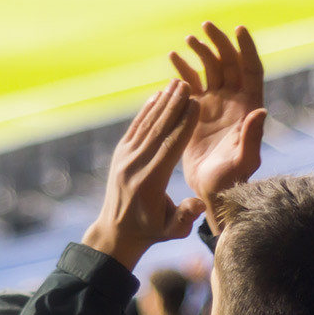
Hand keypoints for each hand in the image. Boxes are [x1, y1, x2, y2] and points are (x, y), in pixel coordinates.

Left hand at [83, 79, 205, 269]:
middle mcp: (135, 165)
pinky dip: (146, 110)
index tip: (195, 104)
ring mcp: (125, 157)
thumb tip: (197, 204)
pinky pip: (136, 127)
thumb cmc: (151, 231)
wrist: (116, 231)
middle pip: (158, 130)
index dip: (183, 124)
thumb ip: (185, 218)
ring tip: (175, 83)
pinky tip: (157, 95)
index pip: (169, 147)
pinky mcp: (120, 153)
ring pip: (146, 124)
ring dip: (161, 102)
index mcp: (150, 181)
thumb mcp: (172, 231)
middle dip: (173, 105)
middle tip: (186, 84)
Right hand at [169, 22, 269, 230]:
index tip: (237, 29)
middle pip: (228, 63)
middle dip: (218, 43)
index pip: (251, 70)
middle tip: (205, 27)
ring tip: (187, 41)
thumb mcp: (244, 161)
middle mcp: (234, 101)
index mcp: (248, 107)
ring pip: (209, 69)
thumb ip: (252, 137)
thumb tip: (260, 111)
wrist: (212, 191)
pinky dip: (183, 69)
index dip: (246, 48)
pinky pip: (190, 84)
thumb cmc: (232, 181)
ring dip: (200, 52)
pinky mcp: (196, 111)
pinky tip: (173, 57)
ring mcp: (215, 104)